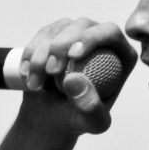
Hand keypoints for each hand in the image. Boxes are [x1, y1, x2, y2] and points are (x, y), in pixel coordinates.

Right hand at [17, 17, 137, 137]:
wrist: (50, 116)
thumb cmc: (75, 119)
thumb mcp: (91, 124)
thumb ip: (91, 108)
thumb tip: (76, 79)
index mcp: (121, 57)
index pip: (111, 33)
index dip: (92, 38)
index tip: (73, 55)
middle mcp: (101, 41)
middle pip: (83, 25)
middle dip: (61, 46)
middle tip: (49, 71)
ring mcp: (77, 35)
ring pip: (59, 29)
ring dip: (42, 54)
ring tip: (35, 84)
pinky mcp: (57, 35)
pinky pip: (43, 33)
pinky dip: (31, 51)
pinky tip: (27, 72)